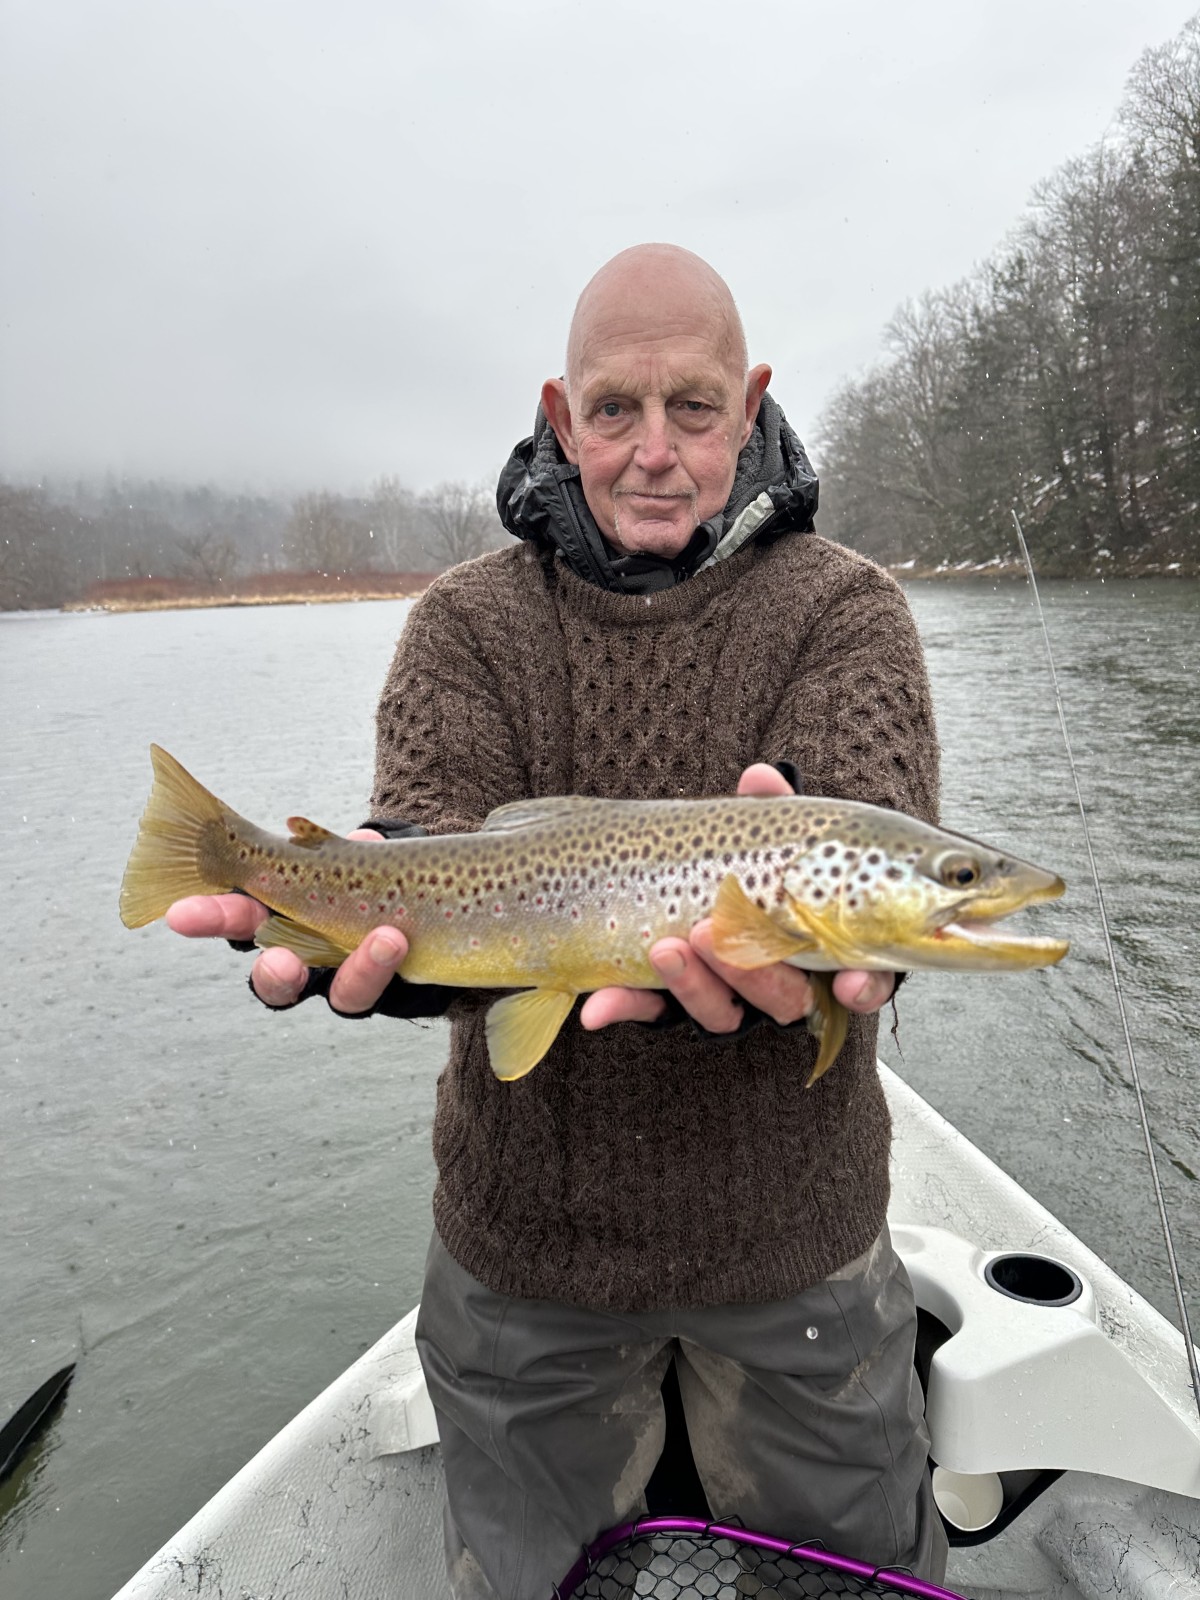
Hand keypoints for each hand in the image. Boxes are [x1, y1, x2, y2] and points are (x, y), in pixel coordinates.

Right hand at [165, 829, 408, 1013]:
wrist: (407, 899)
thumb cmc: (356, 870)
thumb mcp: (338, 850)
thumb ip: (338, 848)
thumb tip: (359, 842)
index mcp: (274, 914)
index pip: (235, 919)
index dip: (208, 918)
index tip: (180, 915)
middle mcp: (302, 956)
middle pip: (277, 976)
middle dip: (274, 972)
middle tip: (281, 965)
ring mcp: (345, 976)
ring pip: (343, 993)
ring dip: (359, 971)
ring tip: (386, 938)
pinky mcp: (384, 987)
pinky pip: (385, 988)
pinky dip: (388, 964)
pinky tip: (397, 939)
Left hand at [579, 765, 895, 1034]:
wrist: (672, 876)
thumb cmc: (753, 860)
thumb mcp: (763, 834)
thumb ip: (769, 812)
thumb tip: (760, 775)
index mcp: (822, 947)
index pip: (860, 980)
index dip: (862, 986)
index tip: (851, 984)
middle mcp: (780, 983)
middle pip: (783, 999)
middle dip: (751, 973)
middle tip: (714, 933)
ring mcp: (726, 998)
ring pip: (720, 1012)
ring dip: (693, 985)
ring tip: (663, 948)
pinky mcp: (671, 1003)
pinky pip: (652, 1014)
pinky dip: (625, 1006)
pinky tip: (596, 1008)